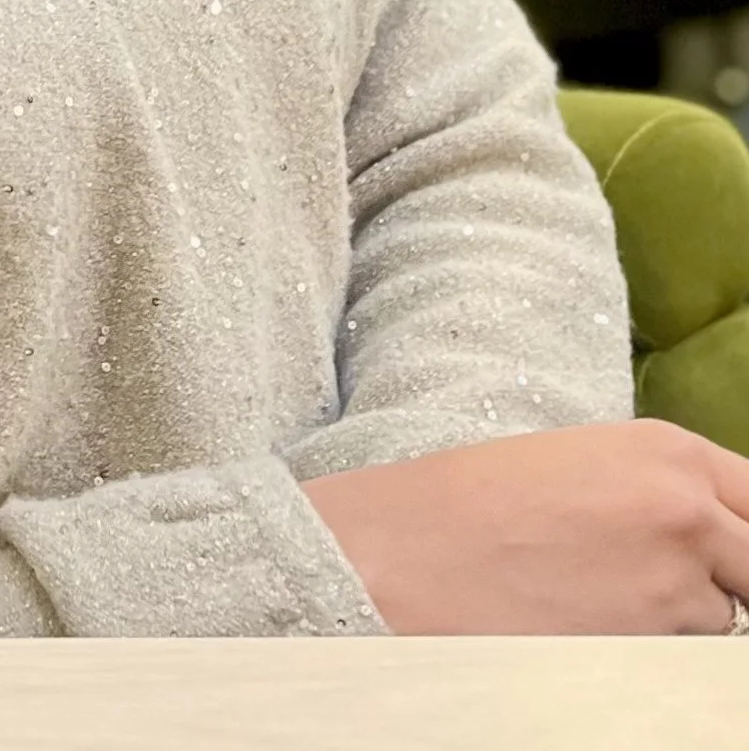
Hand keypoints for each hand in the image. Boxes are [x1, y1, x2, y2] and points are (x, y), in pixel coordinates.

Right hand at [301, 420, 748, 633]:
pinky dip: (646, 654)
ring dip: (677, 621)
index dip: (748, 536)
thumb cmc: (473, 506)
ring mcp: (676, 590)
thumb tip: (717, 535)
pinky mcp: (653, 653)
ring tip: (591, 599)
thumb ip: (664, 492)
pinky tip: (583, 629)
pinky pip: (679, 663)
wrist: (401, 557)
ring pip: (718, 622)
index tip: (733, 557)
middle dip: (735, 585)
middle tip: (663, 586)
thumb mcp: (582, 465)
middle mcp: (688, 514)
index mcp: (669, 452)